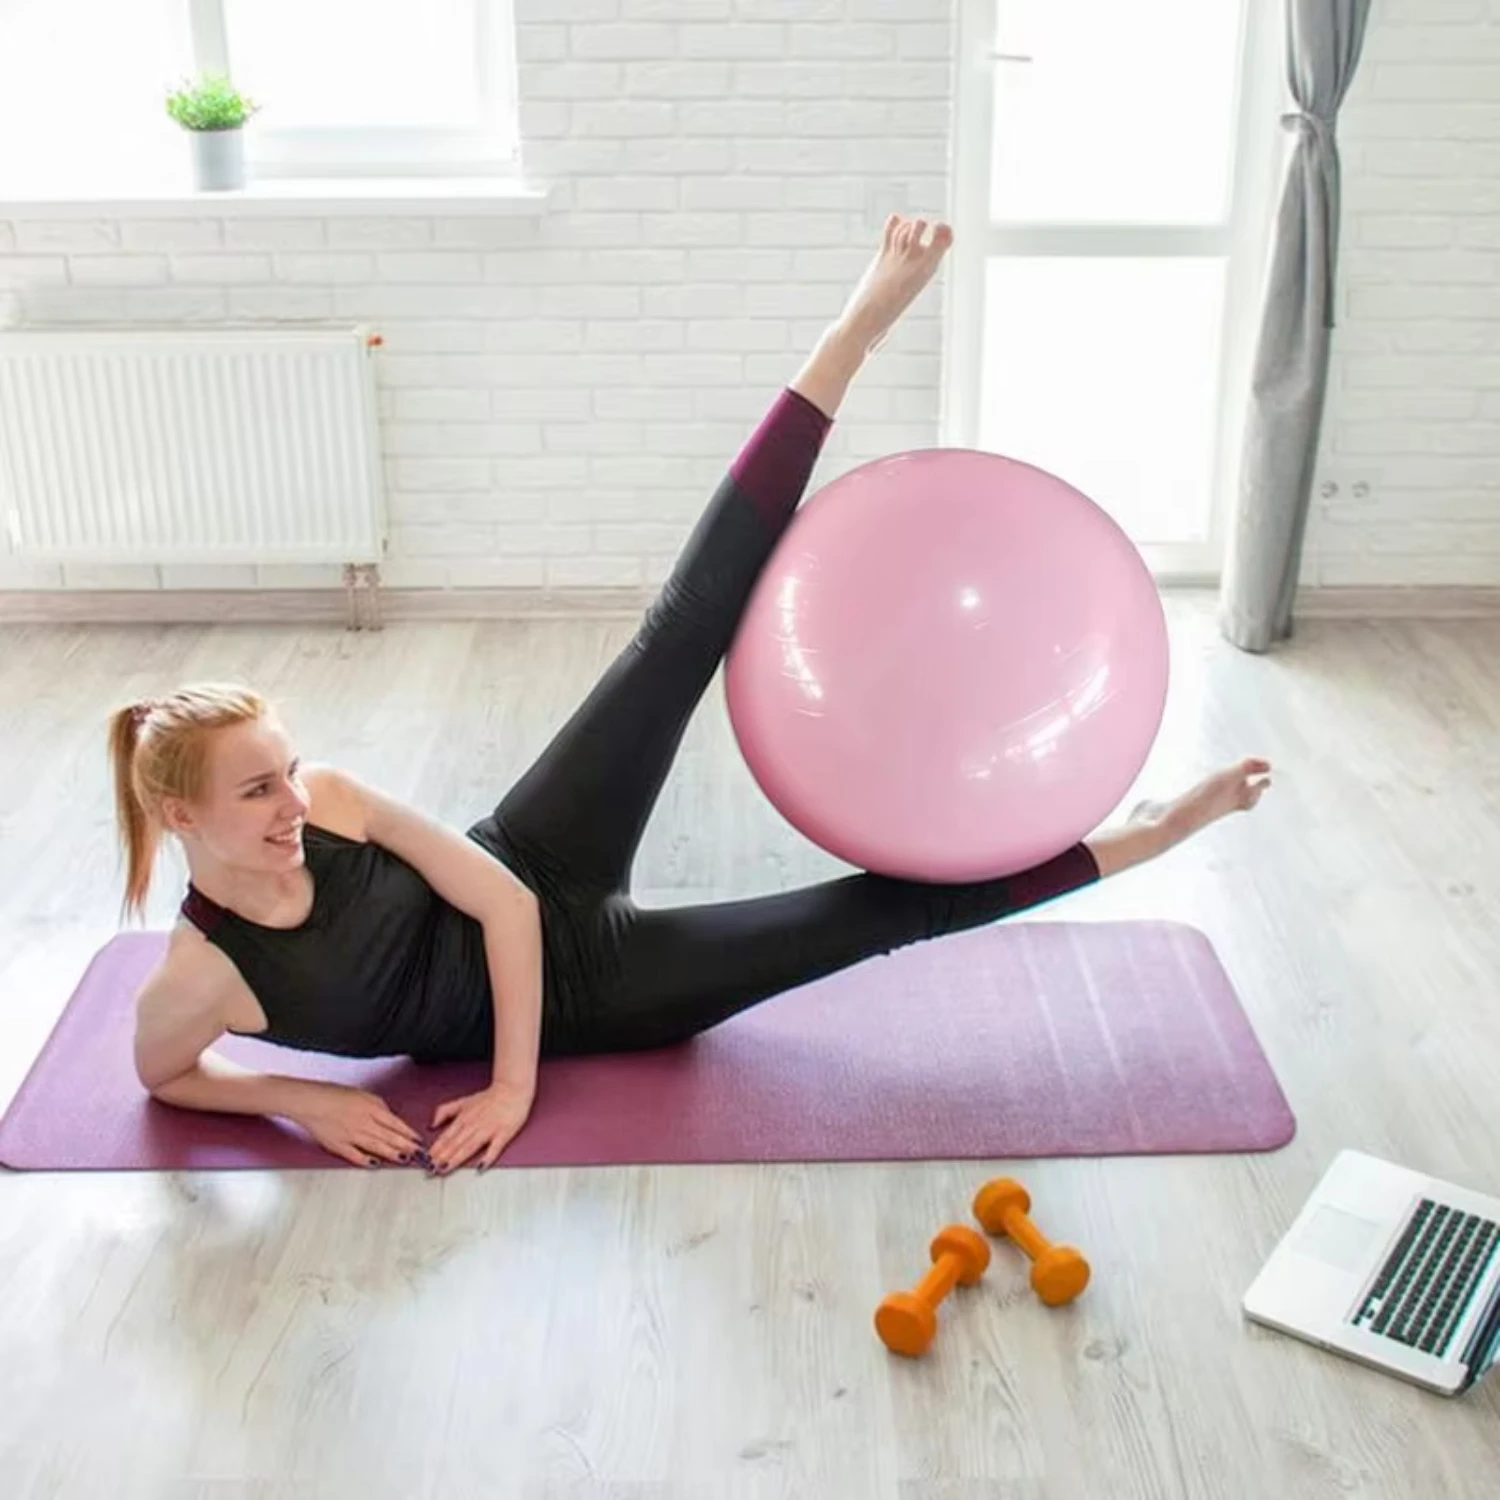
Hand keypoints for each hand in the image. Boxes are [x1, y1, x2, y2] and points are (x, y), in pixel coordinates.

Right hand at [292, 1081, 424, 1167]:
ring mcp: (350, 1135)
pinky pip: (355, 1155)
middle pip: (389, 1137)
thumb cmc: (334, 1094)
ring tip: (405, 1160)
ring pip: (376, 1147)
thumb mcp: (363, 1094)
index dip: (409, 1133)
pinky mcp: (338, 1145)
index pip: (395, 1123)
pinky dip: (366, 1160)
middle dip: (406, 1146)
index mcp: (371, 1108)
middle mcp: (363, 1122)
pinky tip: (376, 1164)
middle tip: (419, 1154)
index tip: (419, 1140)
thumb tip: (391, 1119)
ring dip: (392, 1154)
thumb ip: (379, 1107)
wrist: (309, 1101)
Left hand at [428, 1082, 534, 1173]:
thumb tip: (431, 1124)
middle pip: (455, 1143)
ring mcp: (489, 1130)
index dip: (435, 1149)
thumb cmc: (489, 1098)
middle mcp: (474, 1125)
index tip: (425, 1160)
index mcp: (463, 1118)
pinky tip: (481, 1167)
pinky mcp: (503, 1134)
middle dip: (441, 1157)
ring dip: (456, 1158)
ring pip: (470, 1146)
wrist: (512, 1089)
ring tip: (445, 1169)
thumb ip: (445, 1111)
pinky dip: (488, 1157)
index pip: (446, 1137)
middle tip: (431, 1169)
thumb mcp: (463, 1101)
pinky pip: (495, 1148)